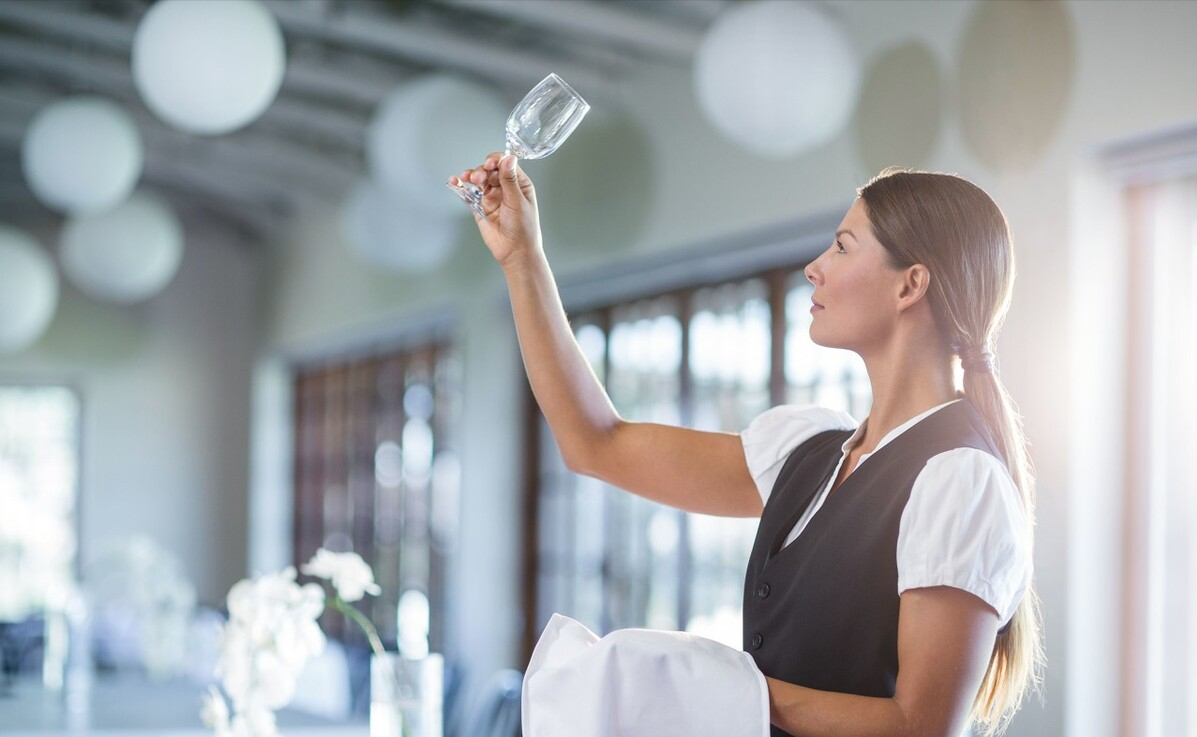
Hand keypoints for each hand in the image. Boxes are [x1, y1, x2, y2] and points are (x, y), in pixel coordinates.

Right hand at [449, 152, 541, 266]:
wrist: (515, 252)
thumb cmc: (524, 229)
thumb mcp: (517, 201)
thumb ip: (510, 180)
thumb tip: (508, 158)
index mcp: (519, 184)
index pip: (506, 164)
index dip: (496, 161)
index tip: (488, 164)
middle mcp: (505, 188)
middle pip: (490, 170)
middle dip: (482, 170)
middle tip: (478, 178)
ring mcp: (492, 197)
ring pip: (479, 180)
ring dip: (472, 175)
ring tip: (466, 177)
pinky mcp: (480, 207)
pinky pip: (469, 194)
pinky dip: (461, 187)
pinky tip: (455, 181)